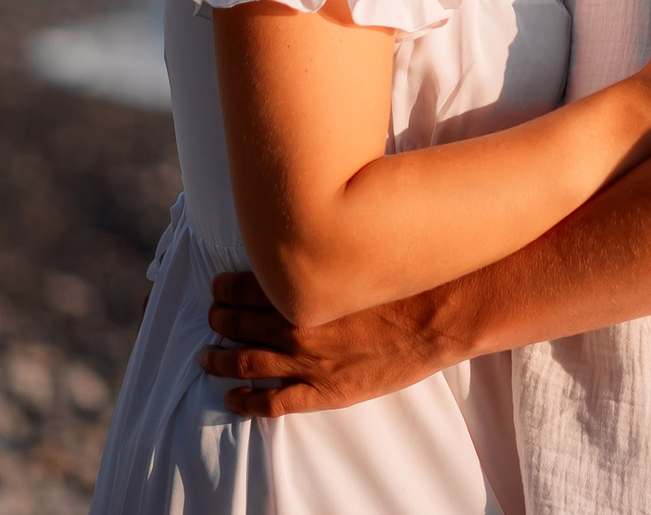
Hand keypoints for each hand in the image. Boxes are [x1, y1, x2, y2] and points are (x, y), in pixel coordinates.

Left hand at [199, 271, 452, 416]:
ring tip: (208, 356)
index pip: (246, 286)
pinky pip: (271, 402)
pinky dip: (245, 401)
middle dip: (220, 319)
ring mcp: (308, 361)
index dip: (226, 288)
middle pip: (240, 322)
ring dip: (221, 359)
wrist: (442, 314)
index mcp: (304, 288)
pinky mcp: (324, 391)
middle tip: (212, 318)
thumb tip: (308, 247)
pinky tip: (232, 397)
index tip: (219, 288)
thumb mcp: (360, 256)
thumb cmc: (408, 279)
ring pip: (245, 362)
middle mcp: (296, 325)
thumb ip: (329, 258)